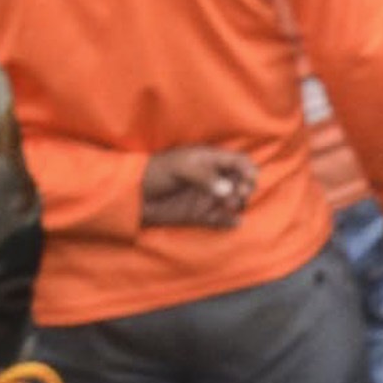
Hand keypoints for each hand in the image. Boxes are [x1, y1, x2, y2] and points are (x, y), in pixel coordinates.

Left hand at [140, 146, 257, 227]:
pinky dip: (230, 222)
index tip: (249, 179)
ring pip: (233, 200)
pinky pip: (220, 219)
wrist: (132, 195)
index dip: (248, 169)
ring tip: (229, 206)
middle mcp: (213, 179)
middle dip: (245, 187)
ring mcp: (207, 197)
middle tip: (238, 195)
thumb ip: (204, 177)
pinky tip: (235, 222)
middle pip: (241, 181)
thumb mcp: (180, 168)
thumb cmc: (156, 172)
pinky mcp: (199, 214)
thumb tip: (227, 189)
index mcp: (210, 160)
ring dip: (238, 203)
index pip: (238, 162)